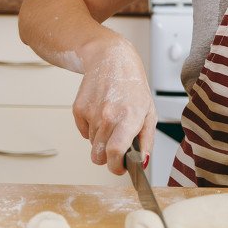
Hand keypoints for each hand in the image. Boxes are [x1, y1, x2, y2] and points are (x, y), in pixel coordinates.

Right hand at [71, 38, 155, 175]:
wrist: (110, 59)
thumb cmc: (132, 86)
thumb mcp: (149, 112)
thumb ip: (147, 140)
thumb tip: (144, 163)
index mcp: (128, 118)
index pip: (115, 153)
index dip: (116, 167)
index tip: (119, 168)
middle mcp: (108, 116)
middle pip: (98, 156)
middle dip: (107, 157)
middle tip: (116, 147)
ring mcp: (91, 112)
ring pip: (91, 145)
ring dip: (100, 140)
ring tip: (111, 121)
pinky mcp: (78, 109)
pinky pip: (83, 132)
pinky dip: (91, 128)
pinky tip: (100, 112)